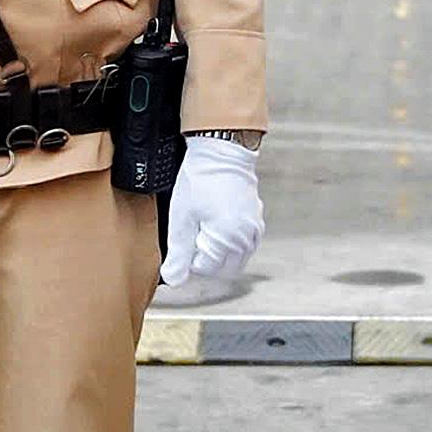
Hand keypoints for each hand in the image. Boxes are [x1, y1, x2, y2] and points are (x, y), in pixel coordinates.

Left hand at [159, 137, 264, 288]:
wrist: (221, 152)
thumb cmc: (200, 180)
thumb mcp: (182, 218)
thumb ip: (178, 253)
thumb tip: (174, 280)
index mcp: (228, 240)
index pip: (205, 269)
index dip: (190, 256)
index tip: (185, 237)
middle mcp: (246, 238)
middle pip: (224, 268)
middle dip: (207, 259)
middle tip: (194, 236)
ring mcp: (254, 229)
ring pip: (237, 259)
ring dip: (221, 253)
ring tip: (205, 229)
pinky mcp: (256, 220)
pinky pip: (246, 245)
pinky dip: (233, 244)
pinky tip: (219, 226)